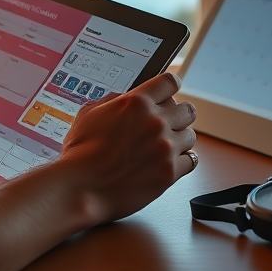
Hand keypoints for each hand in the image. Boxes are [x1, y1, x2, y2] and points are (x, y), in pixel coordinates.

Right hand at [57, 72, 196, 224]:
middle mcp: (155, 122)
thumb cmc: (80, 153)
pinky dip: (182, 160)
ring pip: (191, 135)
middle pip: (187, 109)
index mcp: (136, 102)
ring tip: (164, 145)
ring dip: (179, 139)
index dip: (170, 86)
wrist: (81, 187)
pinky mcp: (169, 172)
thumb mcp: (89, 112)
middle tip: (167, 122)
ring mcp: (165, 148)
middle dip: (177, 114)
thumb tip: (125, 98)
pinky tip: (170, 161)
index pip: (170, 82)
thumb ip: (112, 100)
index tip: (169, 92)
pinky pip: (191, 160)